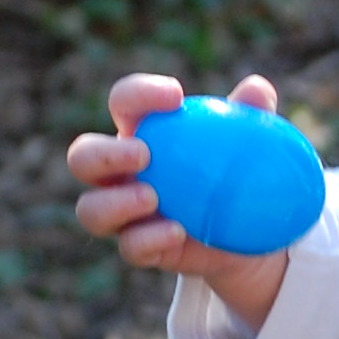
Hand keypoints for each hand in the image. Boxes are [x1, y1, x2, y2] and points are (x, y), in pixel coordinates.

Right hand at [66, 72, 293, 331]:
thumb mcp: (254, 140)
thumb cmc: (244, 171)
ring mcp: (126, 214)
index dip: (139, 93)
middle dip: (103, 154)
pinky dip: (147, 239)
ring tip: (152, 197)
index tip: (176, 97)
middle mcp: (122, 172)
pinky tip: (177, 232)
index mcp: (144, 132)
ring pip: (90, 210)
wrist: (254, 233)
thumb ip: (252, 113)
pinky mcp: (141, 248)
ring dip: (114, 202)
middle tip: (143, 154)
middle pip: (82, 158)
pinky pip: (129, 247)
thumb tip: (256, 89)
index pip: (124, 101)